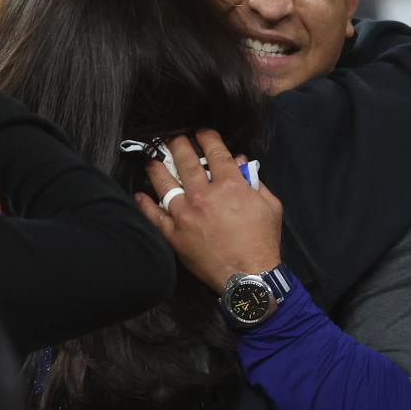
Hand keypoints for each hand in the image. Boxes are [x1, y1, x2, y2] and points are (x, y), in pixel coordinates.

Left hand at [135, 130, 282, 292]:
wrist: (248, 277)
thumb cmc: (262, 242)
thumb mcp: (271, 207)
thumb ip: (256, 182)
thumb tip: (242, 163)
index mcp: (230, 185)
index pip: (215, 152)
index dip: (207, 137)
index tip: (200, 132)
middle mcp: (204, 195)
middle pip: (186, 161)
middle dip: (177, 144)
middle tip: (170, 136)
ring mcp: (185, 214)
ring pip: (165, 183)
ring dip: (156, 166)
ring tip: (151, 157)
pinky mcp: (174, 234)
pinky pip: (154, 215)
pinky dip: (145, 203)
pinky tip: (140, 194)